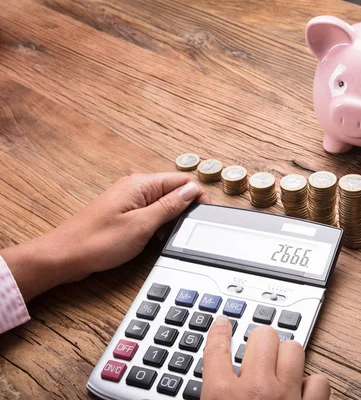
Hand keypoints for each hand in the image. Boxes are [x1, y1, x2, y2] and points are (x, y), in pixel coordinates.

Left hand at [1, 172, 209, 300]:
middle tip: (184, 230)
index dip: (198, 196)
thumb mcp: (142, 226)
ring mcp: (129, 200)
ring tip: (166, 237)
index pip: (182, 180)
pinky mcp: (125, 213)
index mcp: (141, 184)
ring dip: (171, 219)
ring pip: (164, 204)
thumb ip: (169, 207)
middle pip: (174, 191)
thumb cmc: (96, 242)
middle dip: (184, 209)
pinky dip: (158, 226)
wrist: (64, 257)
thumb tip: (191, 192)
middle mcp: (135, 188)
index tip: (203, 215)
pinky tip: (154, 239)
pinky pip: (151, 214)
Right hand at [202, 315, 329, 399]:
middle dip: (261, 341)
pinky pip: (319, 381)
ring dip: (287, 356)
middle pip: (263, 337)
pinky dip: (312, 384)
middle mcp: (256, 391)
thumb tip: (212, 382)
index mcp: (223, 396)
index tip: (223, 323)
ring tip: (281, 366)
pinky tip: (303, 389)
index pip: (217, 350)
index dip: (219, 331)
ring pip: (294, 350)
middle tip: (258, 351)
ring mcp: (286, 397)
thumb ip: (213, 394)